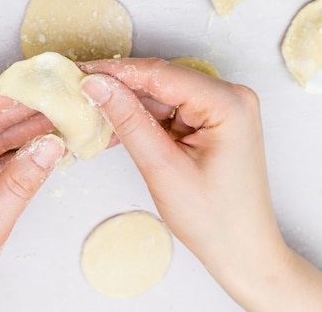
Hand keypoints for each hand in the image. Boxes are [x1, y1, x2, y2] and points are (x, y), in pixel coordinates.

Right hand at [79, 58, 321, 311]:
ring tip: (91, 114)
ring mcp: (222, 108)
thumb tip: (98, 85)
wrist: (243, 250)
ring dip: (128, 106)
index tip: (79, 72)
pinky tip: (116, 129)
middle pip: (161, 81)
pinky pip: (169, 110)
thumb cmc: (214, 219)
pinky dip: (143, 120)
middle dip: (119, 88)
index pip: (160, 74)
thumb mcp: (163, 168)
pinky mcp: (211, 122)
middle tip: (78, 91)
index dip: (115, 71)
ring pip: (161, 95)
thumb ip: (129, 121)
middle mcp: (230, 97)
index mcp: (228, 103)